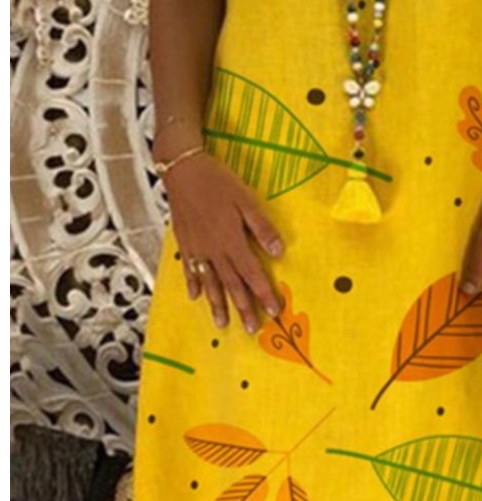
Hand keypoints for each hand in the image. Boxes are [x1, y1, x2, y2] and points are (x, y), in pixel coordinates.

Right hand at [162, 150, 284, 334]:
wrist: (183, 171)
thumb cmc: (218, 182)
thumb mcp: (247, 200)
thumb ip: (262, 227)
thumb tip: (280, 251)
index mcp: (232, 241)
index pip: (252, 274)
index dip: (264, 293)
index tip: (273, 311)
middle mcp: (214, 251)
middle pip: (232, 285)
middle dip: (243, 308)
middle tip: (252, 330)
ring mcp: (197, 249)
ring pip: (209, 283)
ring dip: (217, 305)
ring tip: (223, 325)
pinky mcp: (184, 243)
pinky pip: (190, 270)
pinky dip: (193, 284)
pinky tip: (195, 297)